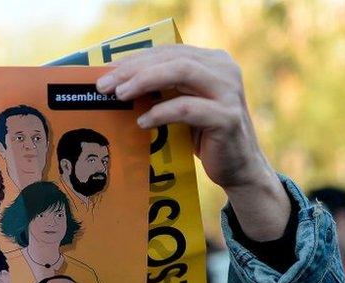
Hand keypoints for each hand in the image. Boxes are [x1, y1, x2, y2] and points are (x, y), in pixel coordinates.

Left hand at [98, 45, 289, 240]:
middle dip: (134, 69)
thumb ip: (164, 89)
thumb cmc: (205, 136)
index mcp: (214, 62)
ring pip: (181, 73)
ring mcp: (229, 92)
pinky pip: (187, 108)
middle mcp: (225, 70)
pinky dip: (161, 113)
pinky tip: (141, 122)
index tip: (107, 71)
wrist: (239, 168)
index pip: (169, 51)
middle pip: (172, 58)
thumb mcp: (184, 105)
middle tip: (104, 85)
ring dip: (145, 82)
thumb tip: (118, 82)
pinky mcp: (227, 117)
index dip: (136, 59)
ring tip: (120, 95)